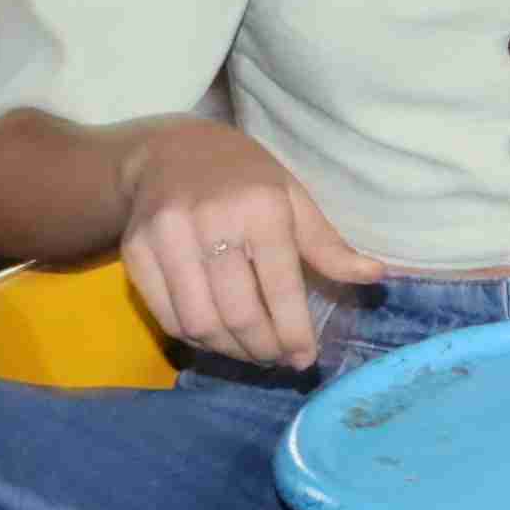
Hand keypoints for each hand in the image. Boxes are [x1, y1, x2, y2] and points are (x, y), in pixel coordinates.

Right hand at [114, 120, 386, 368]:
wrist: (171, 151)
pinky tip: (218, 337)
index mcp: (262, 208)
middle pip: (239, 314)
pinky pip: (168, 316)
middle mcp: (211, 222)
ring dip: (230, 351)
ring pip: (200, 323)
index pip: (281, 288)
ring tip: (251, 352)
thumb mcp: (293, 199)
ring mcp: (167, 239)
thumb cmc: (245, 177)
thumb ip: (328, 245)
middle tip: (277, 359)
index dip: (295, 332)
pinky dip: (197, 338)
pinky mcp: (134, 253)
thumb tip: (375, 276)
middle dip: (264, 348)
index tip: (305, 358)